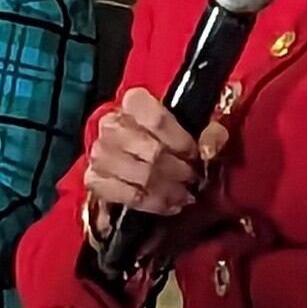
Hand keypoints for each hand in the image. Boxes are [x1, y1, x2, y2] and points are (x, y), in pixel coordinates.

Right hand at [82, 89, 229, 222]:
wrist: (133, 152)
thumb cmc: (167, 136)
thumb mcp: (195, 126)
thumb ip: (211, 132)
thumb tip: (208, 151)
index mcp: (133, 102)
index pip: (158, 120)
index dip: (181, 141)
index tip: (195, 155)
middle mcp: (110, 124)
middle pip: (152, 153)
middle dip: (179, 170)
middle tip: (193, 179)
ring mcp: (100, 153)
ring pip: (142, 177)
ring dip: (169, 190)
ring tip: (185, 194)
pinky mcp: (95, 180)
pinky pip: (129, 197)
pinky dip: (154, 204)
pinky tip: (170, 205)